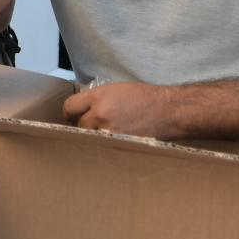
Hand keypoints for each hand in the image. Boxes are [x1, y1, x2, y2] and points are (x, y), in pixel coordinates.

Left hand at [61, 80, 176, 137]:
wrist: (169, 111)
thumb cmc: (146, 97)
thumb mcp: (117, 89)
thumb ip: (98, 98)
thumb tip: (83, 108)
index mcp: (99, 96)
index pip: (69, 107)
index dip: (71, 113)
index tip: (73, 116)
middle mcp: (100, 114)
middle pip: (78, 125)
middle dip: (83, 126)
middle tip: (93, 126)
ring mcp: (108, 132)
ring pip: (89, 139)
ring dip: (93, 138)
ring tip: (104, 135)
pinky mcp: (118, 145)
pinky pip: (102, 148)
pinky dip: (105, 147)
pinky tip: (113, 143)